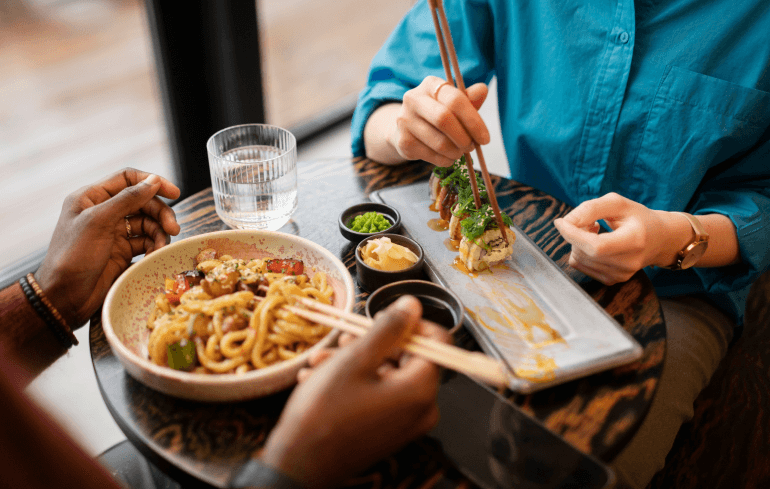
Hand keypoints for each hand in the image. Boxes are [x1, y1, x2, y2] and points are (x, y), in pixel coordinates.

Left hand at [35, 168, 180, 327]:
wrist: (64, 298)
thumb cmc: (73, 256)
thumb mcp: (99, 222)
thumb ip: (127, 199)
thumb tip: (154, 180)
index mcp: (91, 197)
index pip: (128, 179)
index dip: (152, 182)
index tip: (174, 192)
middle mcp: (104, 212)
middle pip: (143, 202)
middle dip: (160, 213)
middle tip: (173, 228)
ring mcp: (114, 232)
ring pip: (147, 223)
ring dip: (159, 232)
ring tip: (162, 246)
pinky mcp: (122, 252)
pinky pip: (145, 242)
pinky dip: (153, 246)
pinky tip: (155, 255)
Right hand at [261, 296, 449, 488]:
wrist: (298, 466)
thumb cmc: (324, 413)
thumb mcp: (355, 359)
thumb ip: (388, 329)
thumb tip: (413, 305)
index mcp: (421, 389)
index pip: (437, 341)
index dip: (411, 323)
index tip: (381, 317)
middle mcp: (421, 409)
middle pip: (408, 357)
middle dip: (372, 343)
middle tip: (342, 338)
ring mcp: (404, 423)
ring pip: (387, 375)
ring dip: (354, 362)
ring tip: (319, 362)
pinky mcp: (387, 431)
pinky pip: (379, 396)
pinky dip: (353, 383)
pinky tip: (320, 380)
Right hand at [389, 76, 489, 166]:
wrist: (406, 128)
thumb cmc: (437, 113)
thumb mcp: (453, 103)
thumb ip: (468, 99)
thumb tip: (483, 89)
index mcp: (430, 85)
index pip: (455, 100)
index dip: (473, 121)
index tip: (485, 138)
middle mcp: (413, 99)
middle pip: (444, 120)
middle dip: (464, 138)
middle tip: (472, 146)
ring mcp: (405, 121)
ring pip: (439, 142)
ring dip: (456, 151)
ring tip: (460, 151)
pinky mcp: (403, 142)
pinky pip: (432, 156)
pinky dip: (446, 160)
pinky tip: (448, 157)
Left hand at [553, 193, 689, 284]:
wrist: (660, 239)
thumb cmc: (637, 218)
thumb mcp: (617, 203)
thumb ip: (590, 209)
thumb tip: (565, 222)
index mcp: (634, 241)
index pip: (595, 246)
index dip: (573, 234)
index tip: (560, 221)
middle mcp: (628, 263)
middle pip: (584, 252)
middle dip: (575, 233)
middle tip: (590, 221)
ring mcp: (620, 275)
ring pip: (578, 258)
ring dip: (578, 242)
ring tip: (596, 231)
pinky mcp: (612, 280)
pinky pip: (580, 265)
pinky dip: (581, 252)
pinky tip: (596, 243)